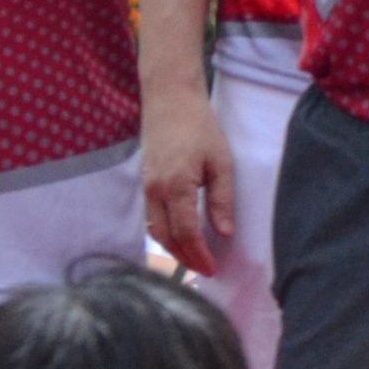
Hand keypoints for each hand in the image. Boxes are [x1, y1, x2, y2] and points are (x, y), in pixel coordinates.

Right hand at [141, 83, 236, 275]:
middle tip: (203, 271)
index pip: (186, 233)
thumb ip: (221, 200)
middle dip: (184, 259)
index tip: (212, 271)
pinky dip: (164, 233)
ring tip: (193, 258)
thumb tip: (224, 234)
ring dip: (173, 248)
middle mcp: (155, 191)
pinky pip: (151, 217)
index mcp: (176, 186)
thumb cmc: (199, 125)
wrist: (170, 97)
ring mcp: (146, 186)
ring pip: (155, 230)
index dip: (199, 256)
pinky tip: (179, 235)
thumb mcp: (221, 161)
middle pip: (166, 238)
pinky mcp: (144, 181)